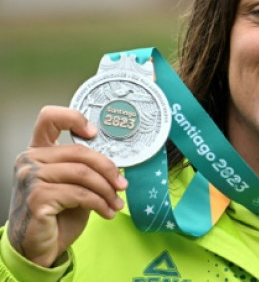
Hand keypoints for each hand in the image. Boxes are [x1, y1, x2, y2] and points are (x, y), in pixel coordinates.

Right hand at [7, 106, 127, 266]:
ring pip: (83, 174)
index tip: (94, 133)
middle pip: (79, 151)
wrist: (37, 247)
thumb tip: (116, 163)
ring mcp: (30, 178)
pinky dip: (100, 203)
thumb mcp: (72, 185)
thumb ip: (83, 167)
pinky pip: (80, 194)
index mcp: (38, 152)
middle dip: (108, 169)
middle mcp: (29, 161)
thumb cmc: (56, 215)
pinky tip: (107, 212)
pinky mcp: (37, 197)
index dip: (74, 118)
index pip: (49, 118)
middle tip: (122, 184)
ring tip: (116, 202)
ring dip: (107, 190)